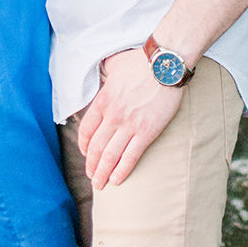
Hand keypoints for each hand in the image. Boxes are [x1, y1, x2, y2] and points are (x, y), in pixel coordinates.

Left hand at [77, 47, 181, 187]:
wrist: (164, 66)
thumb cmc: (140, 62)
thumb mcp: (115, 64)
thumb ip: (106, 71)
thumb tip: (103, 69)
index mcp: (103, 100)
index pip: (86, 129)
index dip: (83, 145)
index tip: (85, 153)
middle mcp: (113, 115)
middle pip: (96, 147)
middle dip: (91, 165)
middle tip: (91, 176)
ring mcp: (129, 126)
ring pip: (110, 156)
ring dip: (103, 173)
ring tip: (100, 184)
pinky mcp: (146, 133)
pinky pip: (131, 157)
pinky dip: (122, 171)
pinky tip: (117, 180)